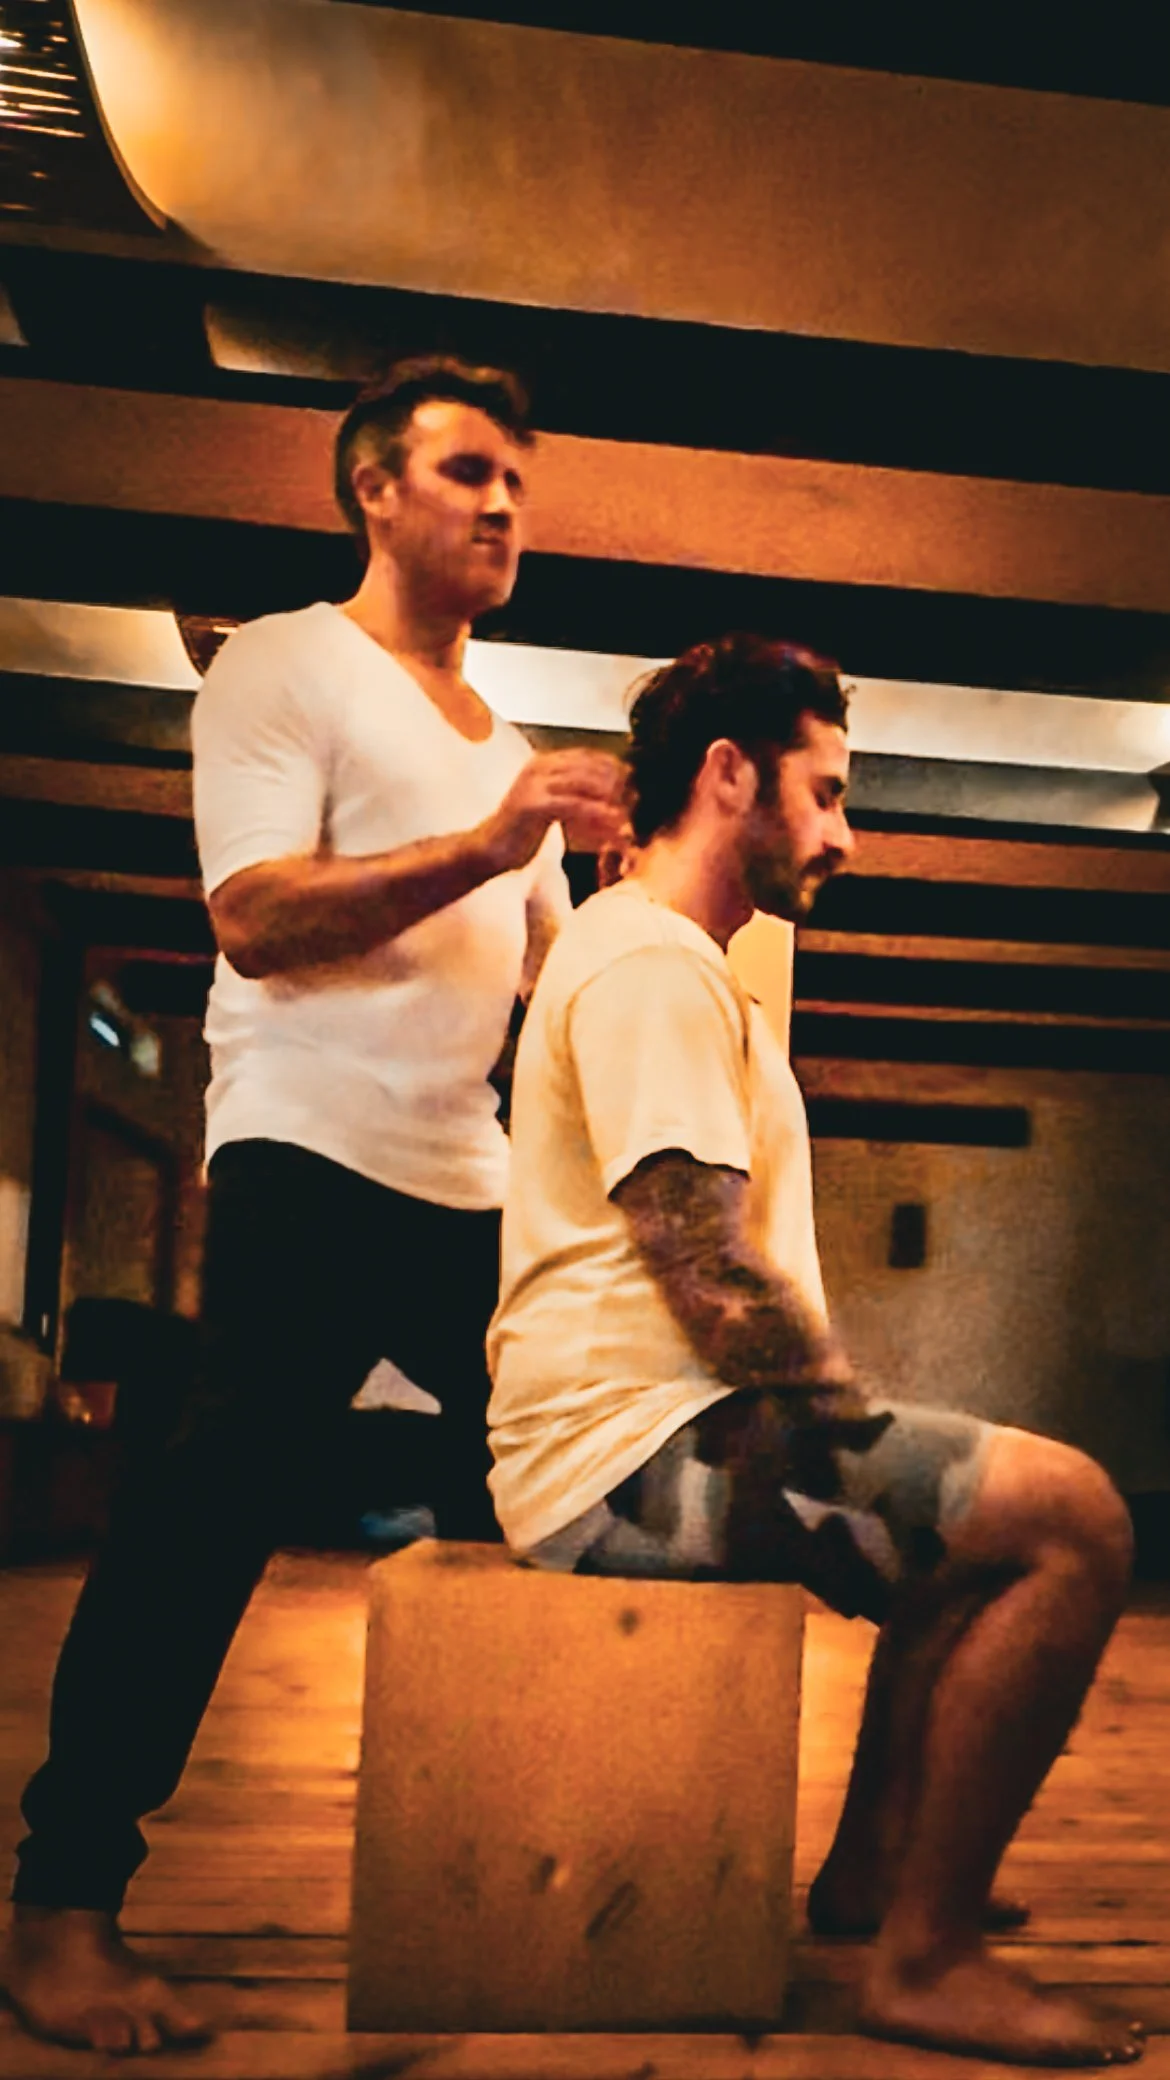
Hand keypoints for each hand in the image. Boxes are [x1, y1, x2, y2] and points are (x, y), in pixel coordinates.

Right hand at [478, 750, 627, 872]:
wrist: (489, 849)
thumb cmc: (524, 832)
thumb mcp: (556, 808)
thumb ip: (579, 798)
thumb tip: (617, 799)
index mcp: (546, 762)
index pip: (591, 756)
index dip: (617, 769)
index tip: (639, 786)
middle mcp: (540, 766)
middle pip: (591, 766)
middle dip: (619, 784)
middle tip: (640, 802)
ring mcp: (534, 782)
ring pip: (585, 783)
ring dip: (612, 800)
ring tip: (631, 815)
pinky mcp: (532, 804)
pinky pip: (573, 805)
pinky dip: (596, 814)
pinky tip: (613, 823)